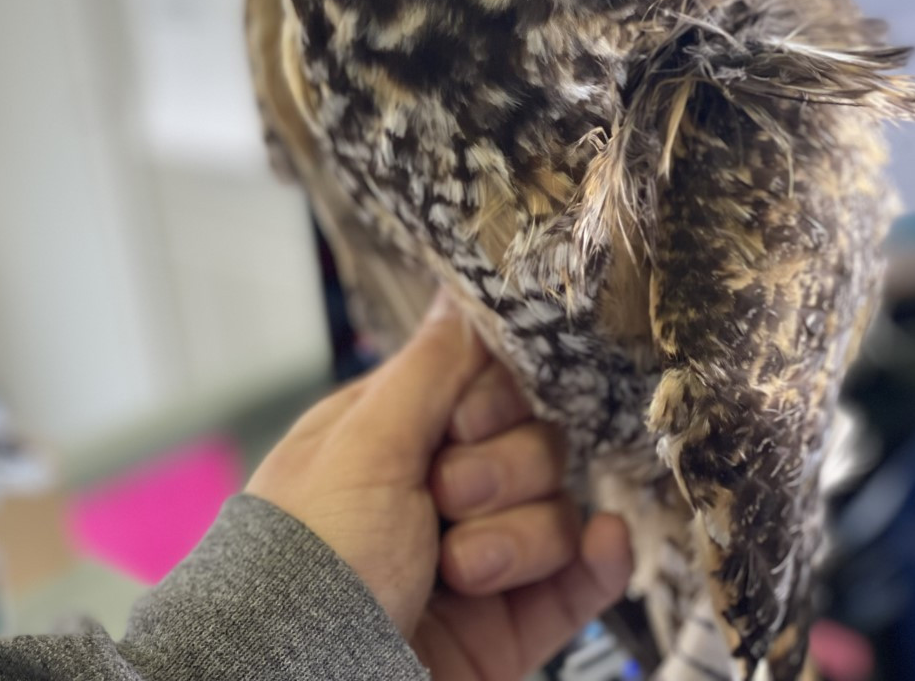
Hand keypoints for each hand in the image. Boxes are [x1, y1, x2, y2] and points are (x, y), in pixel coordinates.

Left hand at [246, 294, 631, 679]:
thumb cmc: (312, 558)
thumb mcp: (365, 445)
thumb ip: (429, 368)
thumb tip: (457, 287)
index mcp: (396, 435)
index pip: (488, 385)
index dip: (491, 401)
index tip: (460, 424)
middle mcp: (438, 490)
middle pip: (531, 443)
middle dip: (499, 472)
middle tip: (445, 501)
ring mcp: (476, 559)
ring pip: (554, 511)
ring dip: (518, 537)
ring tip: (461, 572)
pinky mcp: (505, 627)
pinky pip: (577, 582)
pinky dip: (595, 564)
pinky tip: (603, 547)